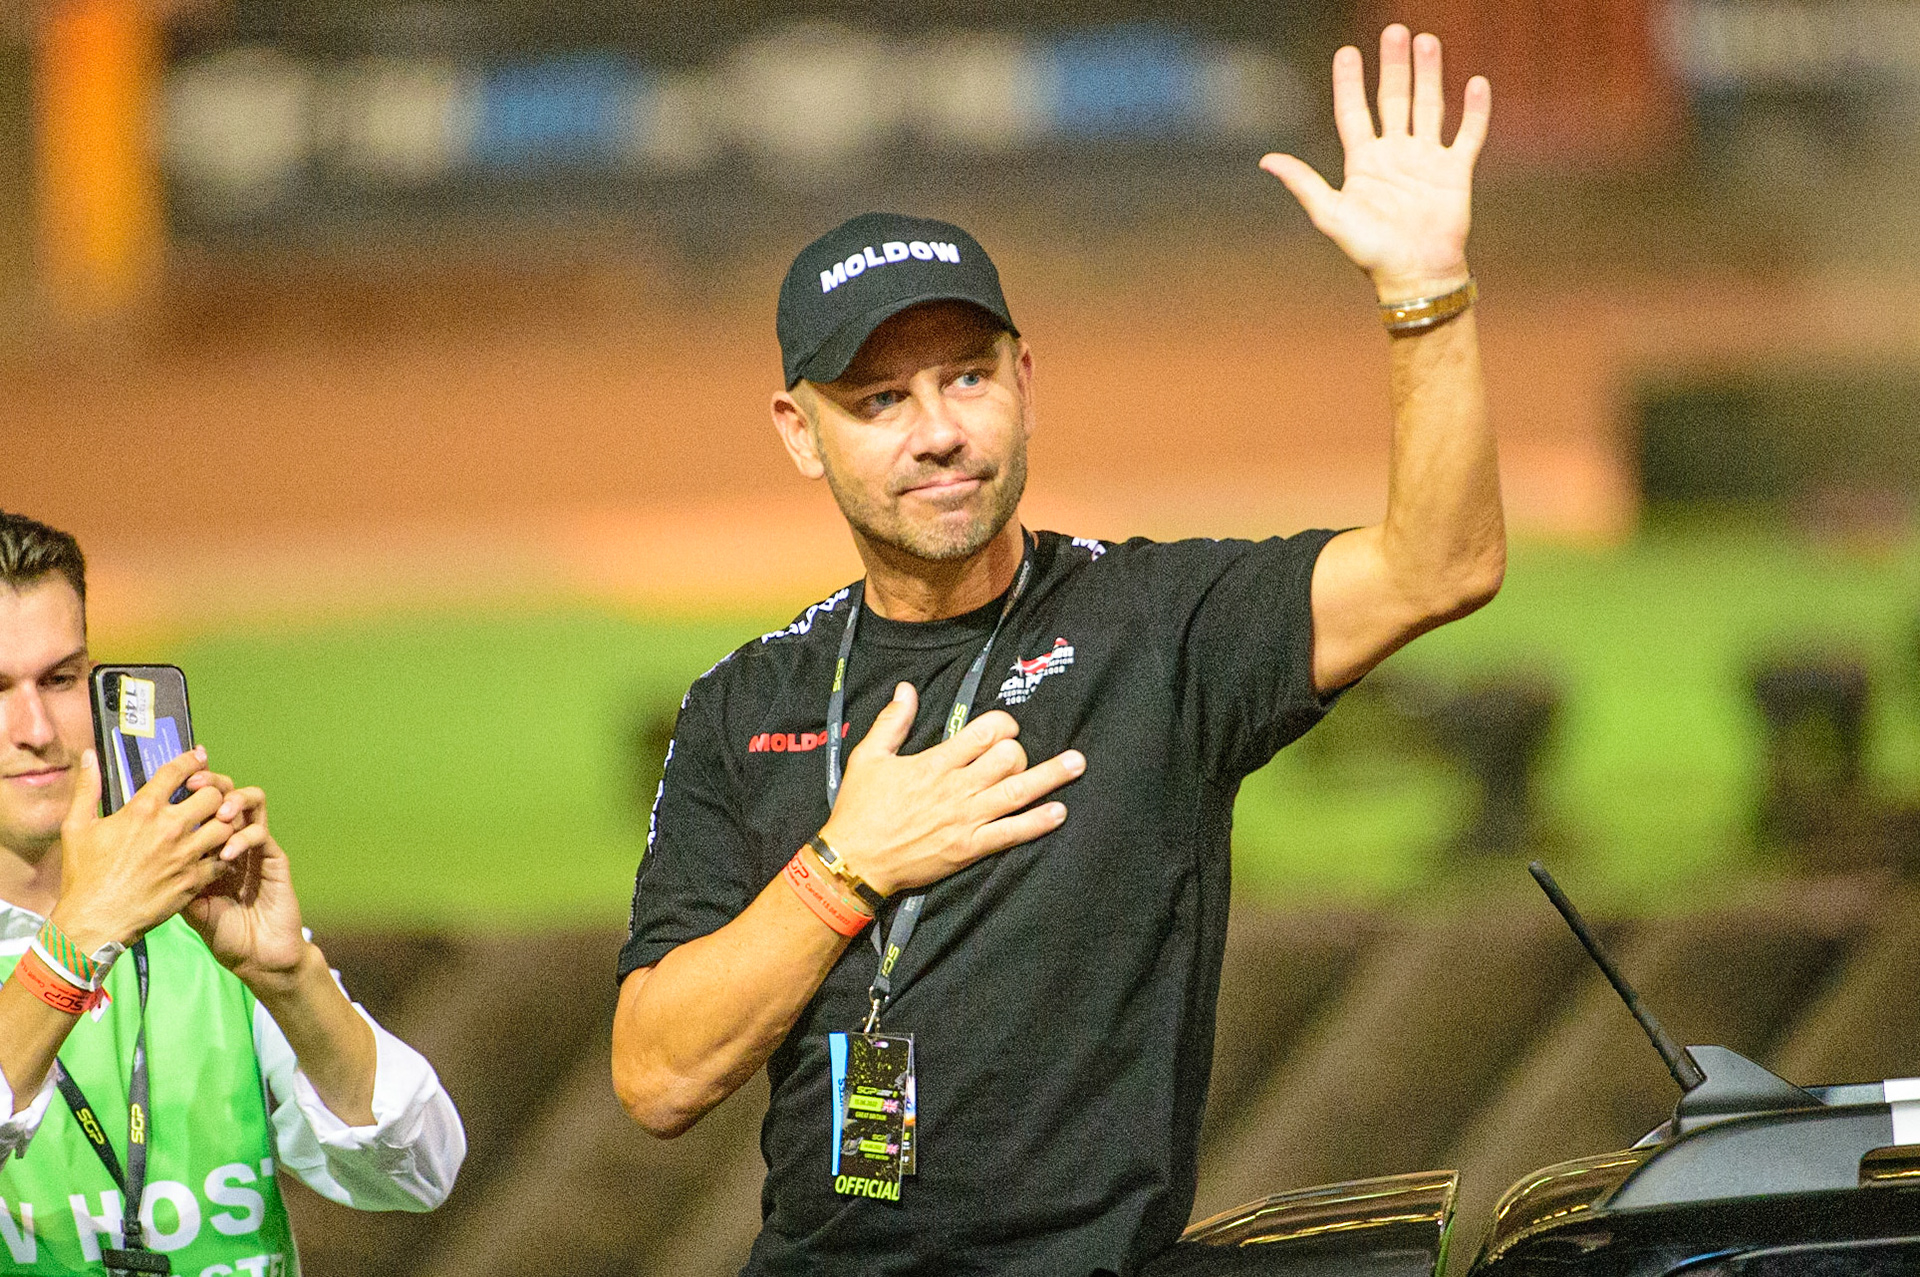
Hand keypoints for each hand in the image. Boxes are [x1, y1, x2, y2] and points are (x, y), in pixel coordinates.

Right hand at [50, 747, 237, 952]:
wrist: (96, 921)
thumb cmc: (84, 874)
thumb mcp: (77, 827)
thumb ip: (87, 788)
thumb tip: (89, 756)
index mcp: (143, 810)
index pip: (178, 772)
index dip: (192, 760)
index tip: (200, 757)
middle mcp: (171, 828)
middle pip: (213, 795)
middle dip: (214, 792)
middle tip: (209, 797)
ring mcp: (186, 854)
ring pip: (226, 824)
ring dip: (224, 821)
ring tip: (217, 822)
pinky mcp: (196, 879)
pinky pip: (225, 857)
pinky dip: (225, 851)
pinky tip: (217, 851)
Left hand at [182, 786, 310, 993]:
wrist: (255, 955)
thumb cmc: (219, 930)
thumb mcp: (184, 899)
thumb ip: (171, 872)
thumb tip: (138, 847)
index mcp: (210, 842)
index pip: (202, 800)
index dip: (190, 783)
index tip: (171, 780)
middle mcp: (234, 837)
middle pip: (227, 790)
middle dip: (211, 782)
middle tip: (194, 784)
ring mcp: (257, 846)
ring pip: (253, 801)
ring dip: (234, 800)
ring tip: (219, 813)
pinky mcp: (275, 858)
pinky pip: (260, 834)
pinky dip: (243, 838)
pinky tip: (226, 854)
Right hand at [820, 683, 1084, 897]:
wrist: (854, 861)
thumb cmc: (859, 809)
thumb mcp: (868, 757)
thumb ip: (892, 721)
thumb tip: (907, 689)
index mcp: (934, 762)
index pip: (983, 733)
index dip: (1003, 725)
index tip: (1005, 728)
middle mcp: (956, 788)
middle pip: (1008, 758)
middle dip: (1020, 750)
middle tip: (1020, 754)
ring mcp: (966, 819)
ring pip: (1017, 791)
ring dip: (1051, 776)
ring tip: (1077, 764)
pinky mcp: (970, 848)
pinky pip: (1011, 833)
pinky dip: (1037, 822)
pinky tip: (1058, 812)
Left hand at [1260, 25, 1488, 299]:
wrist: (1415, 276)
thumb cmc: (1370, 251)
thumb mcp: (1331, 215)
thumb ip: (1304, 183)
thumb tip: (1266, 160)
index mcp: (1363, 164)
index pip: (1354, 112)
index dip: (1350, 82)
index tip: (1348, 52)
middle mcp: (1395, 155)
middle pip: (1394, 99)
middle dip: (1394, 66)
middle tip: (1396, 31)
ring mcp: (1426, 160)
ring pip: (1429, 106)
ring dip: (1429, 75)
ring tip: (1428, 42)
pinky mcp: (1456, 172)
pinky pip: (1467, 134)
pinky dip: (1474, 111)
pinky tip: (1475, 82)